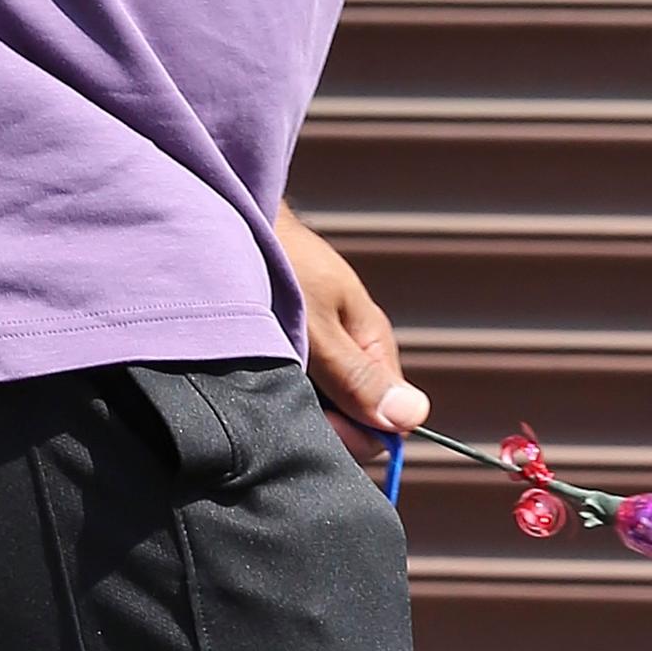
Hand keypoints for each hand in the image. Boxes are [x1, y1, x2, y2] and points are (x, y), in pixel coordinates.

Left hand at [275, 199, 428, 471]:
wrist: (237, 213)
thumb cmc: (279, 263)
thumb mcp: (316, 327)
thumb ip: (357, 375)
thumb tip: (414, 416)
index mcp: (372, 342)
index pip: (386, 421)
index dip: (354, 436)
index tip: (314, 427)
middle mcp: (353, 347)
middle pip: (353, 416)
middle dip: (321, 421)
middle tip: (277, 399)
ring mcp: (323, 344)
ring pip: (322, 400)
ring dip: (295, 402)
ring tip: (261, 381)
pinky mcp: (294, 339)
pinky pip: (297, 380)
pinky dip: (278, 382)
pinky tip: (253, 373)